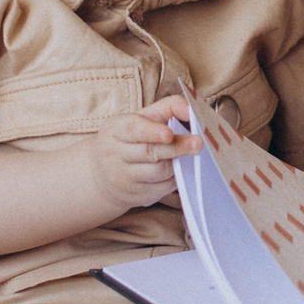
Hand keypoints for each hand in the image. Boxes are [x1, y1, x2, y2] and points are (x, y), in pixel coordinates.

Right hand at [84, 94, 200, 210]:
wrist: (106, 176)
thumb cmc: (133, 139)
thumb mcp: (143, 118)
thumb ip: (167, 108)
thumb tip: (190, 110)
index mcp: (115, 129)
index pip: (134, 129)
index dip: (152, 132)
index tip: (169, 134)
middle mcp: (115, 154)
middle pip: (150, 152)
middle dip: (176, 148)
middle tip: (198, 144)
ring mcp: (124, 178)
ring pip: (158, 172)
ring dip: (178, 163)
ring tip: (193, 154)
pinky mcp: (138, 196)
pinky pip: (163, 187)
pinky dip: (175, 178)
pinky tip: (182, 170)